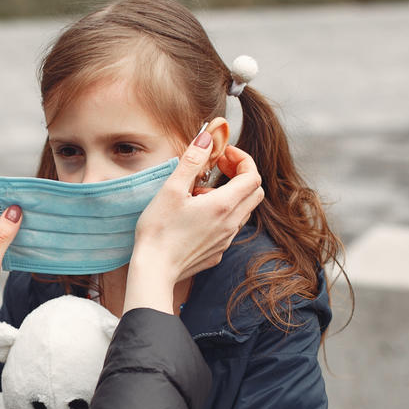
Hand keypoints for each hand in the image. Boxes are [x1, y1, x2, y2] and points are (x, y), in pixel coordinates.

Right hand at [125, 134, 263, 313]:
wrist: (154, 271)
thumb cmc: (158, 231)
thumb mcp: (171, 190)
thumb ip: (192, 161)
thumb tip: (207, 137)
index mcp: (223, 205)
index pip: (252, 175)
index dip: (241, 159)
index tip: (222, 154)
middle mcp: (231, 224)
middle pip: (254, 192)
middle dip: (241, 174)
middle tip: (218, 168)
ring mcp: (225, 240)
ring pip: (242, 210)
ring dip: (229, 195)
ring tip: (200, 193)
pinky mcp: (217, 253)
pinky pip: (229, 228)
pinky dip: (221, 213)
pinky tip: (196, 215)